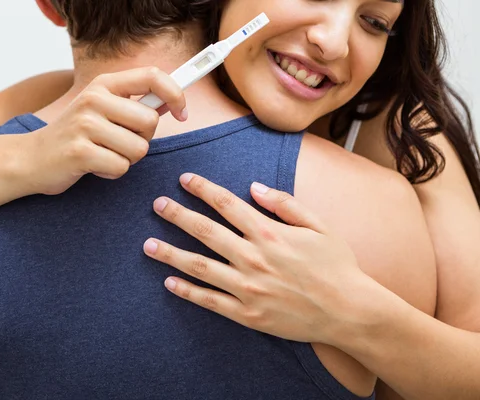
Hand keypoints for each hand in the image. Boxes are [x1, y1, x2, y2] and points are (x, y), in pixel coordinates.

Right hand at [26, 67, 186, 194]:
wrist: (31, 158)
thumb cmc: (75, 136)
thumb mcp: (101, 109)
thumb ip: (134, 104)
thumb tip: (172, 103)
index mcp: (103, 84)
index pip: (152, 76)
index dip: (176, 94)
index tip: (182, 112)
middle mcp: (94, 99)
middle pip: (150, 121)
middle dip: (144, 139)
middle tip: (121, 143)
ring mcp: (84, 124)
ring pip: (139, 148)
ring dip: (128, 159)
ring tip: (104, 154)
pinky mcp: (80, 152)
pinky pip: (121, 167)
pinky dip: (113, 172)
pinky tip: (94, 166)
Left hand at [143, 173, 369, 344]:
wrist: (350, 312)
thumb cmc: (337, 266)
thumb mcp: (319, 226)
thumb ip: (286, 204)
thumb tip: (254, 187)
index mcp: (270, 233)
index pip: (226, 203)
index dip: (202, 188)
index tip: (184, 179)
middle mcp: (254, 258)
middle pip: (206, 231)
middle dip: (177, 215)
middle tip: (157, 205)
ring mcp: (248, 288)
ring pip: (200, 266)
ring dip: (171, 254)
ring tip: (147, 245)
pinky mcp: (248, 314)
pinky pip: (211, 301)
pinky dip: (188, 292)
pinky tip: (169, 282)